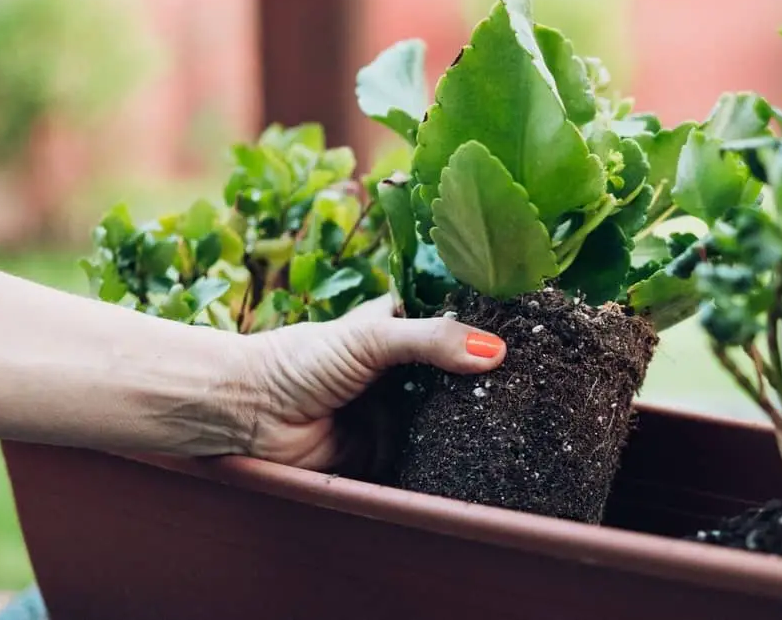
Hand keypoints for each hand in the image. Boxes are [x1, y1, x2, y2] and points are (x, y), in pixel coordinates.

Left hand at [235, 294, 505, 469]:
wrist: (248, 414)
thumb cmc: (300, 360)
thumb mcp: (371, 337)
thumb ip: (432, 339)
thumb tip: (496, 352)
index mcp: (399, 329)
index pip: (455, 322)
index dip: (487, 328)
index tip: (532, 332)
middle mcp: (402, 370)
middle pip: (458, 375)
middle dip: (486, 381)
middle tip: (533, 385)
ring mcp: (397, 412)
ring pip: (448, 417)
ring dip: (471, 422)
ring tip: (520, 421)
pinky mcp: (388, 452)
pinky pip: (428, 456)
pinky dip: (447, 458)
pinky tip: (481, 456)